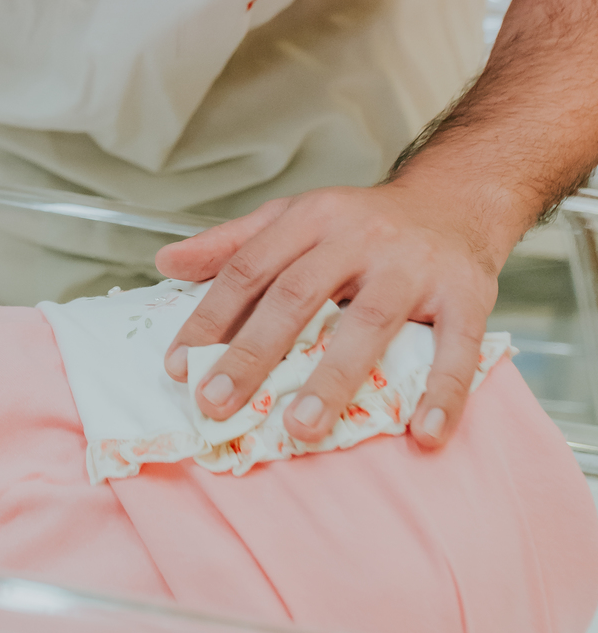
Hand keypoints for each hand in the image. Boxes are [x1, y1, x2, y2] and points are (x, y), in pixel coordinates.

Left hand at [157, 183, 504, 450]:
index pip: (249, 269)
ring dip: (333, 378)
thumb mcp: (294, 217)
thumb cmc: (362, 222)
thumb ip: (231, 243)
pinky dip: (443, 393)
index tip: (179, 367)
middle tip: (216, 404)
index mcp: (311, 218)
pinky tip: (424, 434)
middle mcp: (359, 237)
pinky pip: (456, 348)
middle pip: (297, 295)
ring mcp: (414, 266)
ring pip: (369, 322)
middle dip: (252, 353)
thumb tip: (165, 263)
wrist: (455, 199)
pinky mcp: (467, 294)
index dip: (210, 317)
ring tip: (299, 428)